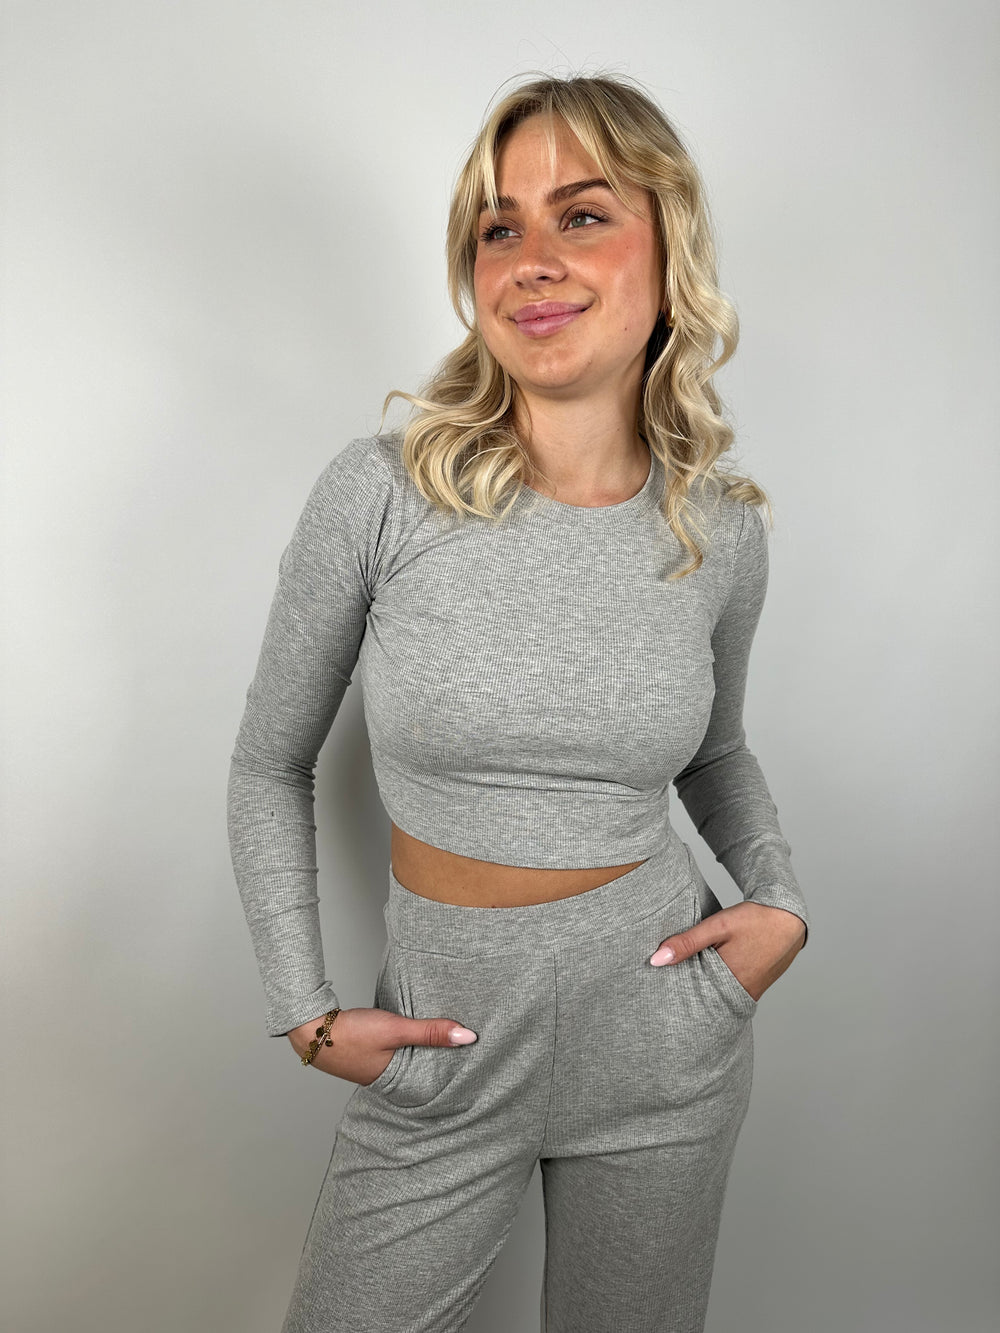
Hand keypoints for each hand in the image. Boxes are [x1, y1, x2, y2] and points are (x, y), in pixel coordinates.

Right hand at [287, 1007, 476, 1083]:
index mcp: (396, 1081)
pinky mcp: (366, 1056)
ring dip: (422, 1053)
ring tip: (446, 1044)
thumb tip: (469, 1037)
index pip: (434, 1082)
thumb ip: (430, 1032)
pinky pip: (395, 1053)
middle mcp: (386, 1080)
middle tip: (469, 1056)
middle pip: (421, 1072)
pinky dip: (406, 1046)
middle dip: (441, 1064)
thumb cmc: (351, 1034)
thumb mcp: (395, 1029)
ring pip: (408, 1062)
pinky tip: (412, 1035)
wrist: (310, 1029)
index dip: (453, 1074)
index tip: (477, 1066)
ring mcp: (374, 1069)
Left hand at [649, 901, 806, 1001]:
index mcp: (728, 981)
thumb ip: (687, 942)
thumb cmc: (754, 920)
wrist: (789, 918)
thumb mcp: (717, 926)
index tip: (657, 993)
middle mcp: (741, 992)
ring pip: (718, 996)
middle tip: (665, 994)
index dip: (675, 995)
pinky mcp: (756, 987)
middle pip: (705, 1000)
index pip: (692, 997)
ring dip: (703, 989)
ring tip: (684, 984)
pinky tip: (709, 976)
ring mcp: (751, 992)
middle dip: (687, 995)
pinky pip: (731, 991)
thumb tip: (656, 960)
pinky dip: (718, 985)